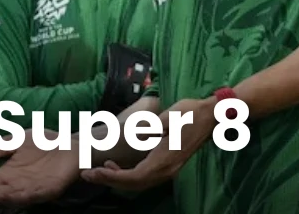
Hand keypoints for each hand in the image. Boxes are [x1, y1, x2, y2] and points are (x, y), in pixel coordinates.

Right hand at [0, 129, 80, 206]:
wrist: (70, 144)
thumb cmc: (43, 141)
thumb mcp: (16, 141)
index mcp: (8, 173)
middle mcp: (17, 183)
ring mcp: (31, 188)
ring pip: (13, 196)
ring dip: (2, 196)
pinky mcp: (47, 190)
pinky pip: (33, 195)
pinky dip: (23, 196)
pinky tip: (14, 195)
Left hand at [81, 97, 215, 190]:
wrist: (212, 116)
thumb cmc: (190, 113)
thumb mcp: (167, 117)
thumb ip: (150, 128)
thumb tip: (132, 132)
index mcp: (164, 159)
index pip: (134, 177)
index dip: (112, 178)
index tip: (94, 172)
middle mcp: (166, 170)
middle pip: (134, 185)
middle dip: (109, 181)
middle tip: (86, 174)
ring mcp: (168, 170)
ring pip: (139, 184)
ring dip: (117, 180)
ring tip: (97, 171)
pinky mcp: (168, 166)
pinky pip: (144, 178)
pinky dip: (128, 176)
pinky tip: (115, 167)